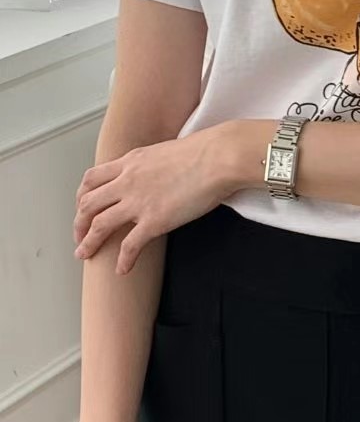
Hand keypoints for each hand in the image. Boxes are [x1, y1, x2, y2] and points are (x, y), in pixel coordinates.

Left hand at [73, 128, 234, 273]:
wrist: (219, 157)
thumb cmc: (205, 152)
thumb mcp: (166, 151)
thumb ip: (153, 165)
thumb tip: (157, 175)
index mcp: (130, 162)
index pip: (92, 179)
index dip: (82, 197)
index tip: (82, 208)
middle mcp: (127, 181)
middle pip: (88, 203)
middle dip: (79, 223)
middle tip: (79, 236)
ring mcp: (138, 202)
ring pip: (99, 225)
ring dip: (88, 243)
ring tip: (85, 254)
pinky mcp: (155, 220)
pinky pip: (130, 245)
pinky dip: (123, 260)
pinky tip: (122, 270)